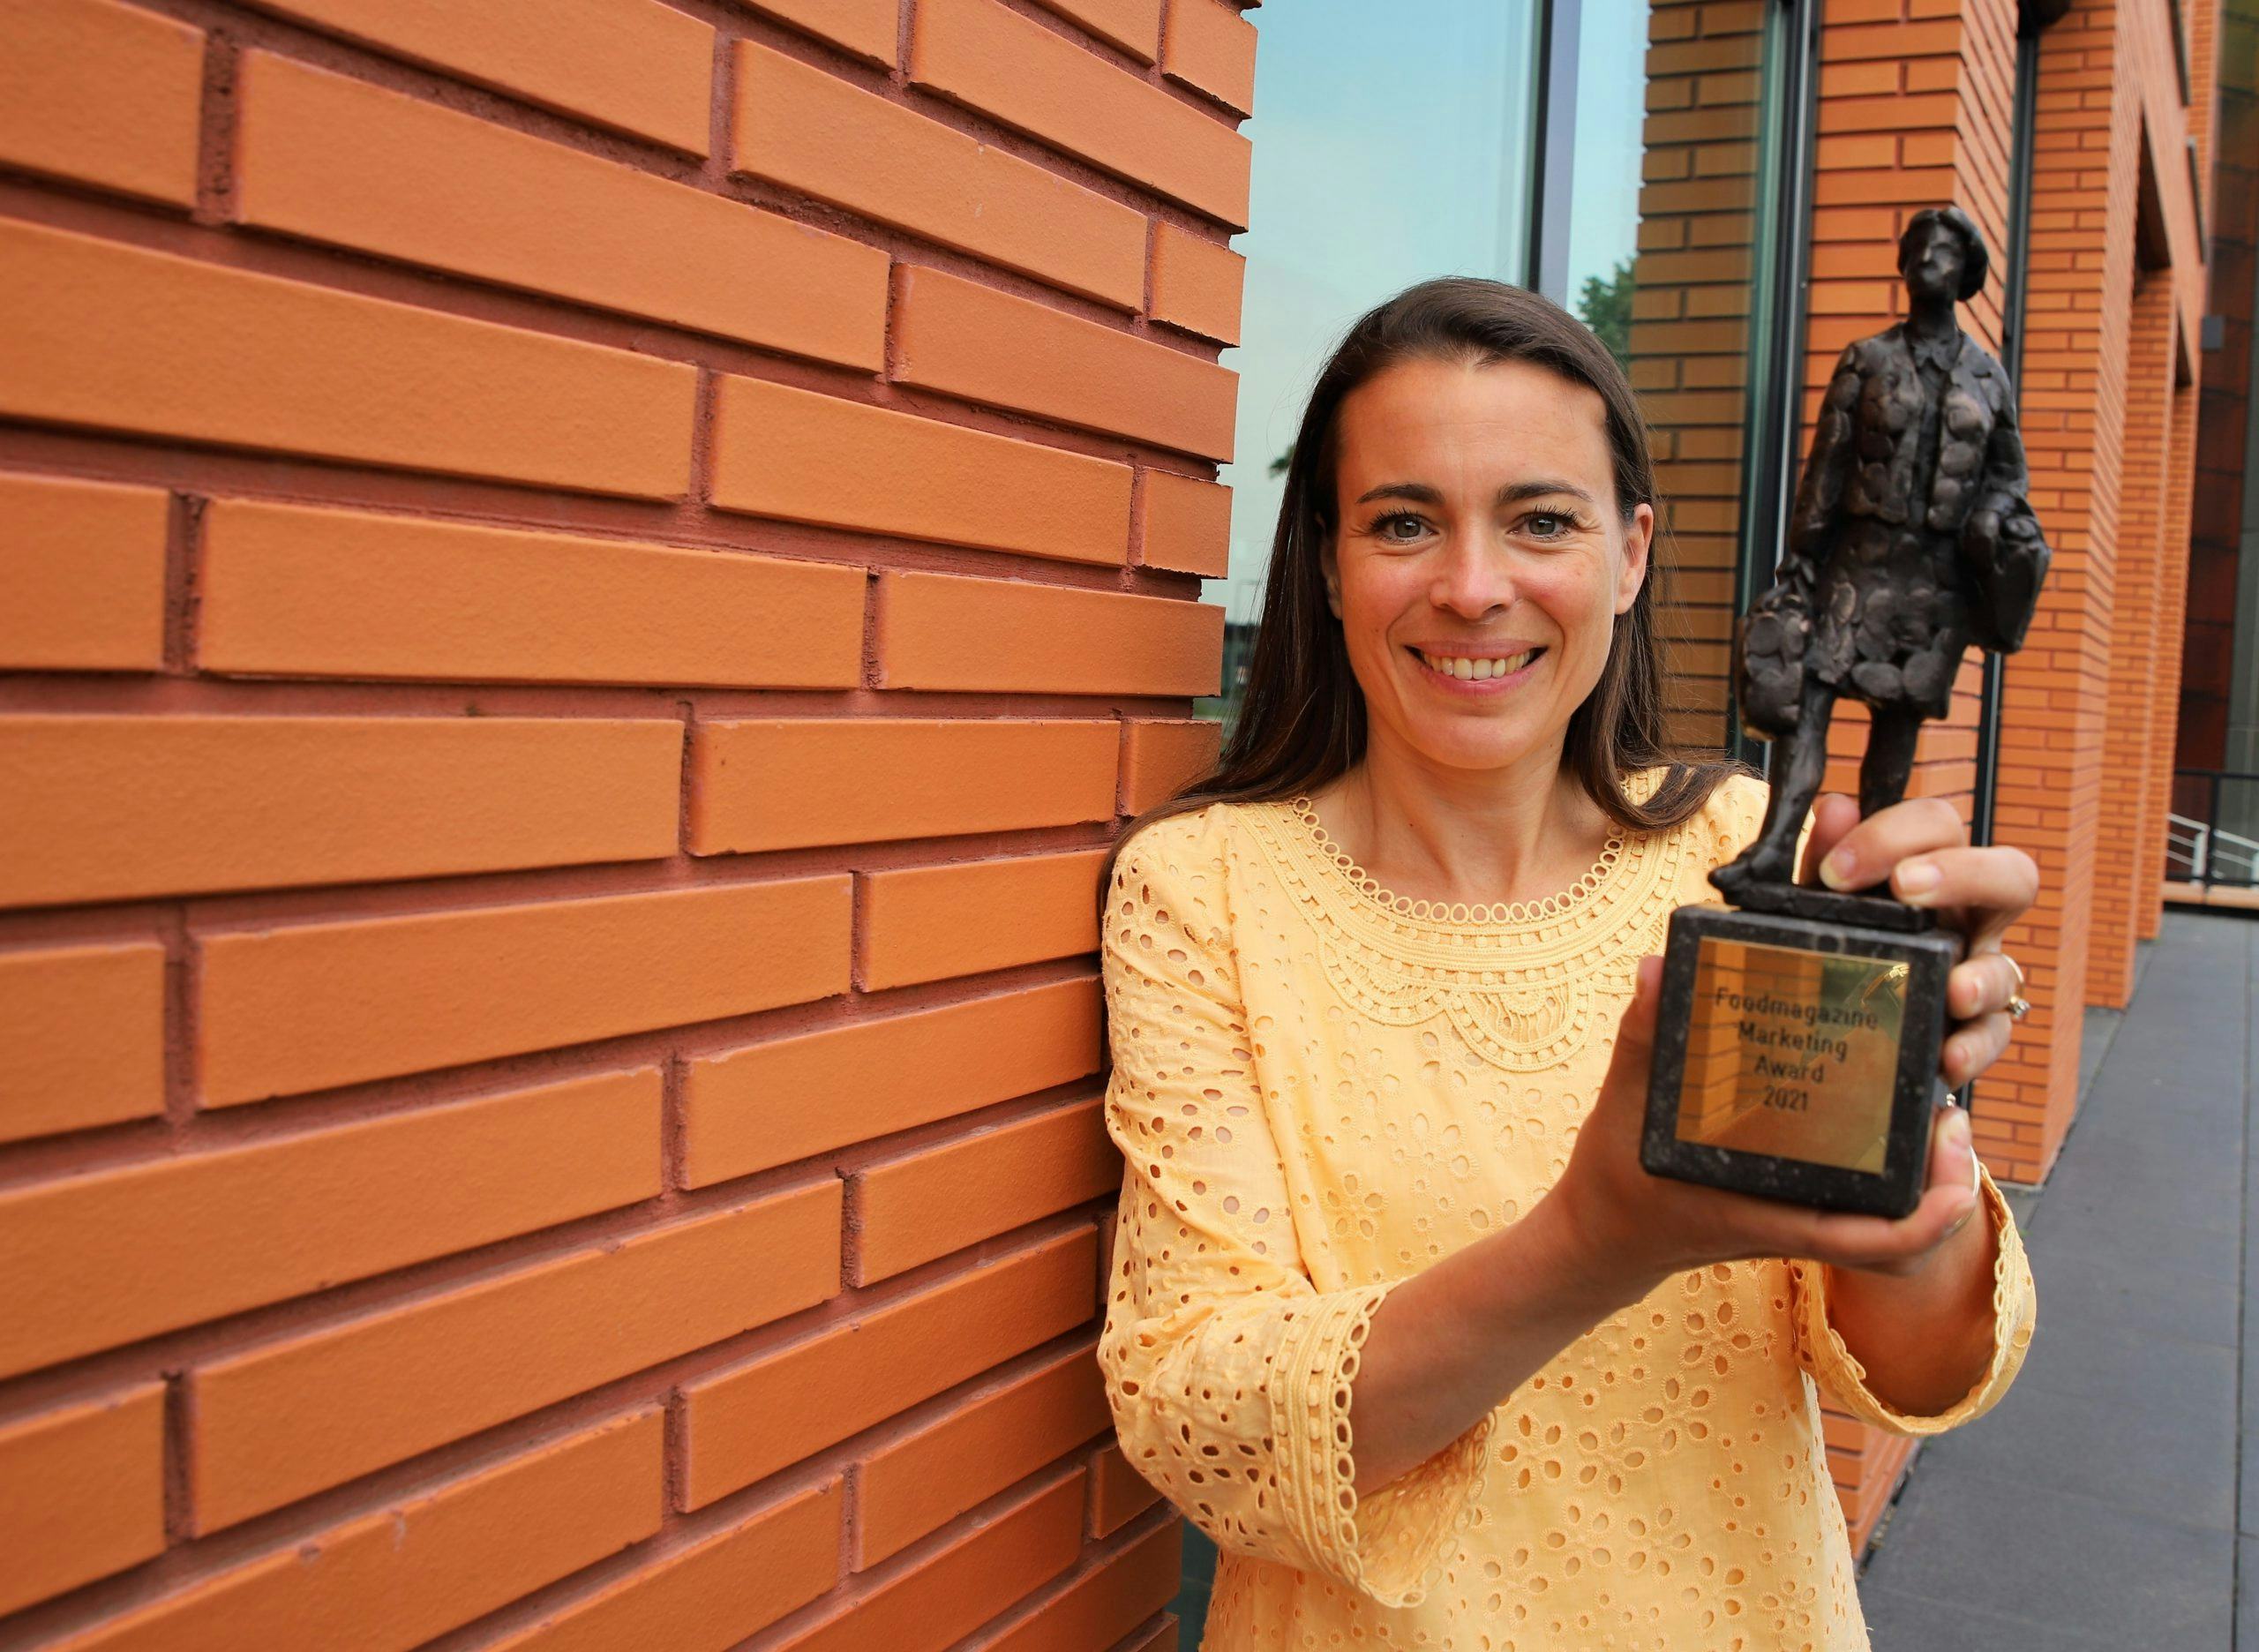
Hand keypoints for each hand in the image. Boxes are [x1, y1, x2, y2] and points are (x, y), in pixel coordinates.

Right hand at [1551, 957, 1991, 1304]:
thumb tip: (1658, 966)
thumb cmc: (1614, 1185)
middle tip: (1953, 1117)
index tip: (1960, 1165)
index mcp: (1767, 1213)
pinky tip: (1884, 1115)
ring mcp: (1793, 1216)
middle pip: (1899, 1230)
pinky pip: (1855, 1202)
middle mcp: (1792, 1219)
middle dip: (1944, 1184)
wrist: (1602, 1238)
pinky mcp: (1787, 1205)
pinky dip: (1885, 1171)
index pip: (1872, 1239)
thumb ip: (1645, 1036)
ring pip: (1883, 1217)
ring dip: (1922, 1177)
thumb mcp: (1624, 1106)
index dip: (1931, 1215)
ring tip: (1935, 1111)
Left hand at [1801, 794, 2037, 1090]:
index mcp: (1921, 875)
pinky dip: (1975, 1046)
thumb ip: (1819, 866)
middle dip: (1965, 873)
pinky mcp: (1972, 1034)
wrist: (1808, 1055)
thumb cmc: (1819, 960)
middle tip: (1907, 888)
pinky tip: (1946, 1058)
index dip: (1896, 831)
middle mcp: (1963, 921)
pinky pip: (1995, 1036)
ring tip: (1949, 988)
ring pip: (2010, 964)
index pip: (1938, 825)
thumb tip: (1835, 807)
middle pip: (2011, 874)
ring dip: (1982, 974)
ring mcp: (1974, 977)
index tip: (1836, 869)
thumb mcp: (1807, 913)